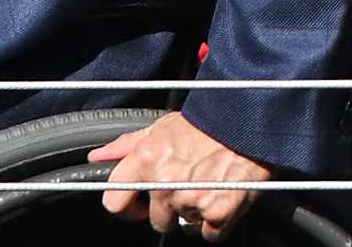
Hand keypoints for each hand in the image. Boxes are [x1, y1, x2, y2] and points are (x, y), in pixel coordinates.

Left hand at [91, 109, 266, 235]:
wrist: (253, 118)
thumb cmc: (208, 121)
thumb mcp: (163, 125)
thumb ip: (127, 144)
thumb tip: (98, 156)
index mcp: (146, 161)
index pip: (114, 203)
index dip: (128, 206)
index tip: (140, 203)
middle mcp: (165, 184)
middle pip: (156, 220)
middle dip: (170, 208)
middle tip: (190, 184)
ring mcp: (191, 201)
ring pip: (184, 225)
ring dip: (196, 211)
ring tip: (211, 183)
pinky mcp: (218, 213)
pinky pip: (210, 233)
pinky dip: (218, 221)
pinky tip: (225, 195)